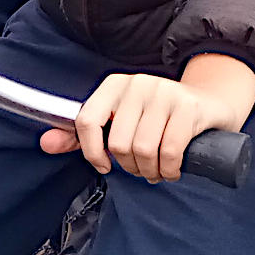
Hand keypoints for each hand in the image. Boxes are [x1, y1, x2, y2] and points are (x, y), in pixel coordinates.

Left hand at [41, 52, 254, 183]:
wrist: (208, 104)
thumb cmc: (157, 119)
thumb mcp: (119, 121)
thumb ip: (80, 135)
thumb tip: (45, 144)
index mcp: (115, 85)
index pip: (86, 119)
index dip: (91, 151)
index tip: (105, 165)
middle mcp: (138, 83)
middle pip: (118, 142)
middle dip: (130, 167)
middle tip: (142, 168)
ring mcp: (165, 92)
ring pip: (143, 149)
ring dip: (151, 171)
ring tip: (157, 169)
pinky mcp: (189, 107)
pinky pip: (170, 151)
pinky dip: (170, 169)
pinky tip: (173, 169)